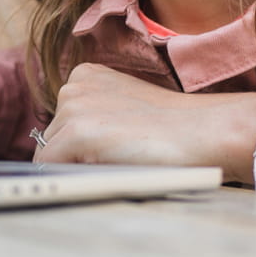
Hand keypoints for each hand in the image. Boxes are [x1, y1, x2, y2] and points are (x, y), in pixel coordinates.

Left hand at [36, 63, 255, 183]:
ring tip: (120, 163)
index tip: (110, 153)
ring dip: (78, 169)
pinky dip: (74, 180)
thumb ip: (94, 119)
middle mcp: (73, 84)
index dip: (80, 148)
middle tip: (119, 159)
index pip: (60, 124)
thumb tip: (60, 154)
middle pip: (52, 139)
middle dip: (76, 158)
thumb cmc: (172, 128)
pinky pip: (52, 169)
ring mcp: (73, 106)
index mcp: (85, 75)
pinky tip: (109, 173)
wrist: (203, 130)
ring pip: (52, 156)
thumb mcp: (122, 109)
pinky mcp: (76, 132)